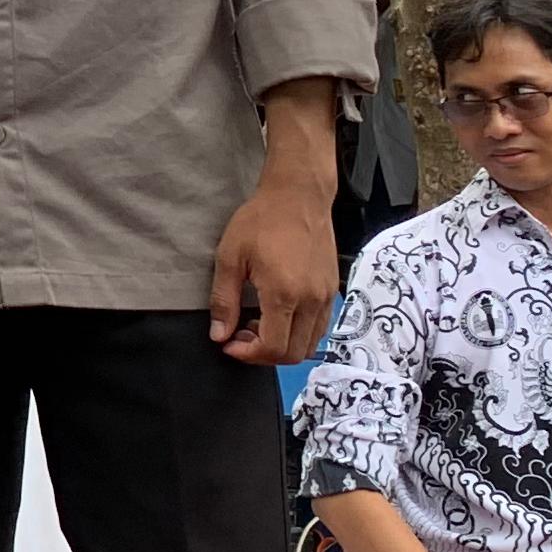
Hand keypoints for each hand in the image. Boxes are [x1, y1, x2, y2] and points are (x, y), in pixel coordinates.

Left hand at [207, 179, 337, 365]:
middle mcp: (311, 300)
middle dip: (263, 354)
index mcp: (284, 294)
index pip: (273, 348)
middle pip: (294, 354)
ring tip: (257, 325)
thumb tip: (219, 335)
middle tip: (240, 336)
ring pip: (309, 344)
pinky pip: (319, 327)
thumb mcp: (230, 258)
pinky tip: (277, 315)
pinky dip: (298, 333)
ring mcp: (326, 296)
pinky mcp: (333, 290)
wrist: (298, 196)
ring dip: (282, 345)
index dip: (248, 355)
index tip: (229, 344)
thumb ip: (224, 301)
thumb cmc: (261, 221)